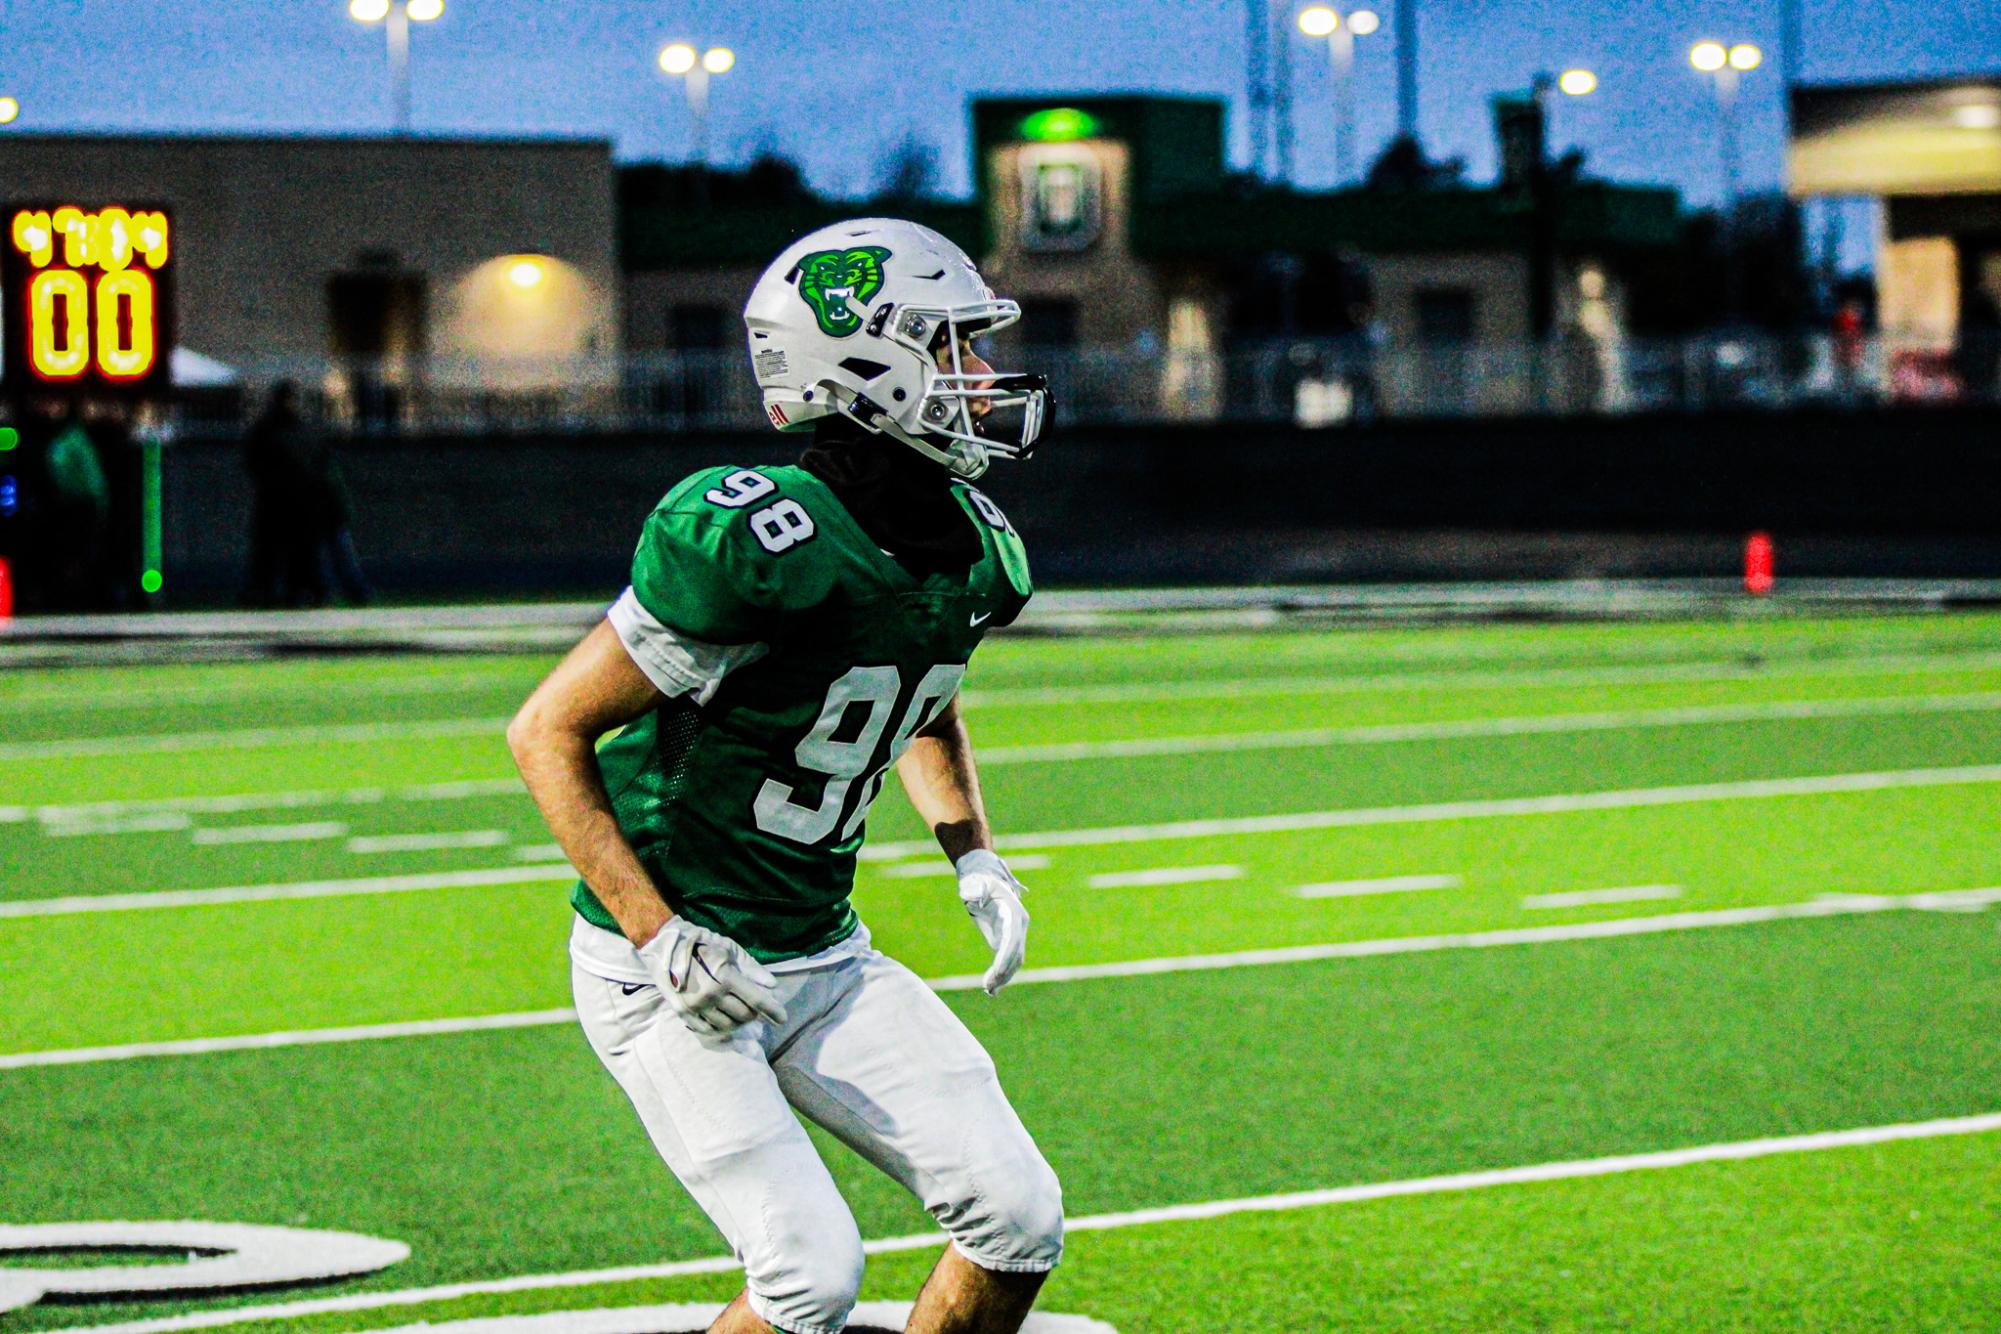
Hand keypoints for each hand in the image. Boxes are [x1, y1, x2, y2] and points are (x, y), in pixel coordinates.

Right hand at [637, 917, 787, 1038]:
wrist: (663, 946)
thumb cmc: (701, 942)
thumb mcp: (729, 948)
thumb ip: (751, 968)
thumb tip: (772, 985)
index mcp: (725, 977)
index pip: (756, 1000)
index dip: (772, 1010)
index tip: (782, 1018)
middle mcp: (710, 995)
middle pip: (744, 1016)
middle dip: (755, 1014)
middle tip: (755, 1007)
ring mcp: (695, 1007)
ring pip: (728, 1026)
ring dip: (739, 1022)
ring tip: (740, 1012)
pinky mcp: (683, 1013)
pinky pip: (708, 1030)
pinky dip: (721, 1028)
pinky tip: (725, 1020)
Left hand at [955, 849, 1029, 994]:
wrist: (984, 880)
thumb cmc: (978, 881)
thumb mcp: (973, 883)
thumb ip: (972, 889)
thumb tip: (969, 896)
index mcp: (1013, 911)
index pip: (1013, 938)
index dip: (1006, 955)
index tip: (997, 972)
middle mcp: (1019, 924)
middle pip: (1016, 953)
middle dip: (1004, 971)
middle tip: (988, 987)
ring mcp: (1015, 934)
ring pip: (1014, 961)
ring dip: (1003, 978)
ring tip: (989, 991)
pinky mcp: (1007, 941)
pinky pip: (1008, 962)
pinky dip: (1001, 975)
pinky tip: (991, 989)